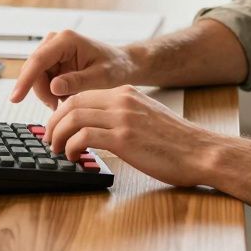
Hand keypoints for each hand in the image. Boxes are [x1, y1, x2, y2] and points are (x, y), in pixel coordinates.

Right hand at [11, 29, 138, 108]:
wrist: (123, 65)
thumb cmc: (116, 67)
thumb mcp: (101, 77)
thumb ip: (78, 81)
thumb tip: (54, 87)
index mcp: (67, 40)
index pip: (38, 60)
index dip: (25, 80)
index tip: (16, 97)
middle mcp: (55, 42)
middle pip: (34, 70)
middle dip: (43, 92)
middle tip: (57, 107)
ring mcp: (52, 51)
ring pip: (36, 78)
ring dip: (47, 94)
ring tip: (66, 102)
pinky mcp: (52, 61)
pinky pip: (42, 80)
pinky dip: (50, 93)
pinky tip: (64, 97)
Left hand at [43, 85, 225, 187]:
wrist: (201, 151)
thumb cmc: (177, 142)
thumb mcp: (147, 117)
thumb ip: (124, 116)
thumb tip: (99, 128)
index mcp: (127, 93)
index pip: (82, 95)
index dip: (62, 112)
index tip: (57, 127)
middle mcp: (122, 101)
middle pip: (72, 103)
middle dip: (54, 123)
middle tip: (50, 140)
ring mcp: (123, 118)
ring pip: (73, 118)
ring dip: (58, 135)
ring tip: (58, 150)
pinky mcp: (124, 138)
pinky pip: (84, 137)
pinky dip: (72, 147)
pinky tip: (74, 156)